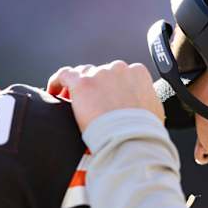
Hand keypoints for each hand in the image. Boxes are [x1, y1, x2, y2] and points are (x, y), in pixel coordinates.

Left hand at [47, 60, 163, 131]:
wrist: (130, 139)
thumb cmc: (143, 132)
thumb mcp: (154, 112)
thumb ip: (147, 103)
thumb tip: (145, 109)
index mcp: (138, 73)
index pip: (119, 74)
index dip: (109, 86)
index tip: (104, 98)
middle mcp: (119, 69)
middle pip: (99, 72)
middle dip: (93, 86)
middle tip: (87, 104)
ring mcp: (99, 74)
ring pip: (82, 74)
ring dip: (76, 86)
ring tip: (68, 101)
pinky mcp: (82, 83)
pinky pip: (64, 75)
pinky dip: (57, 82)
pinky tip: (53, 92)